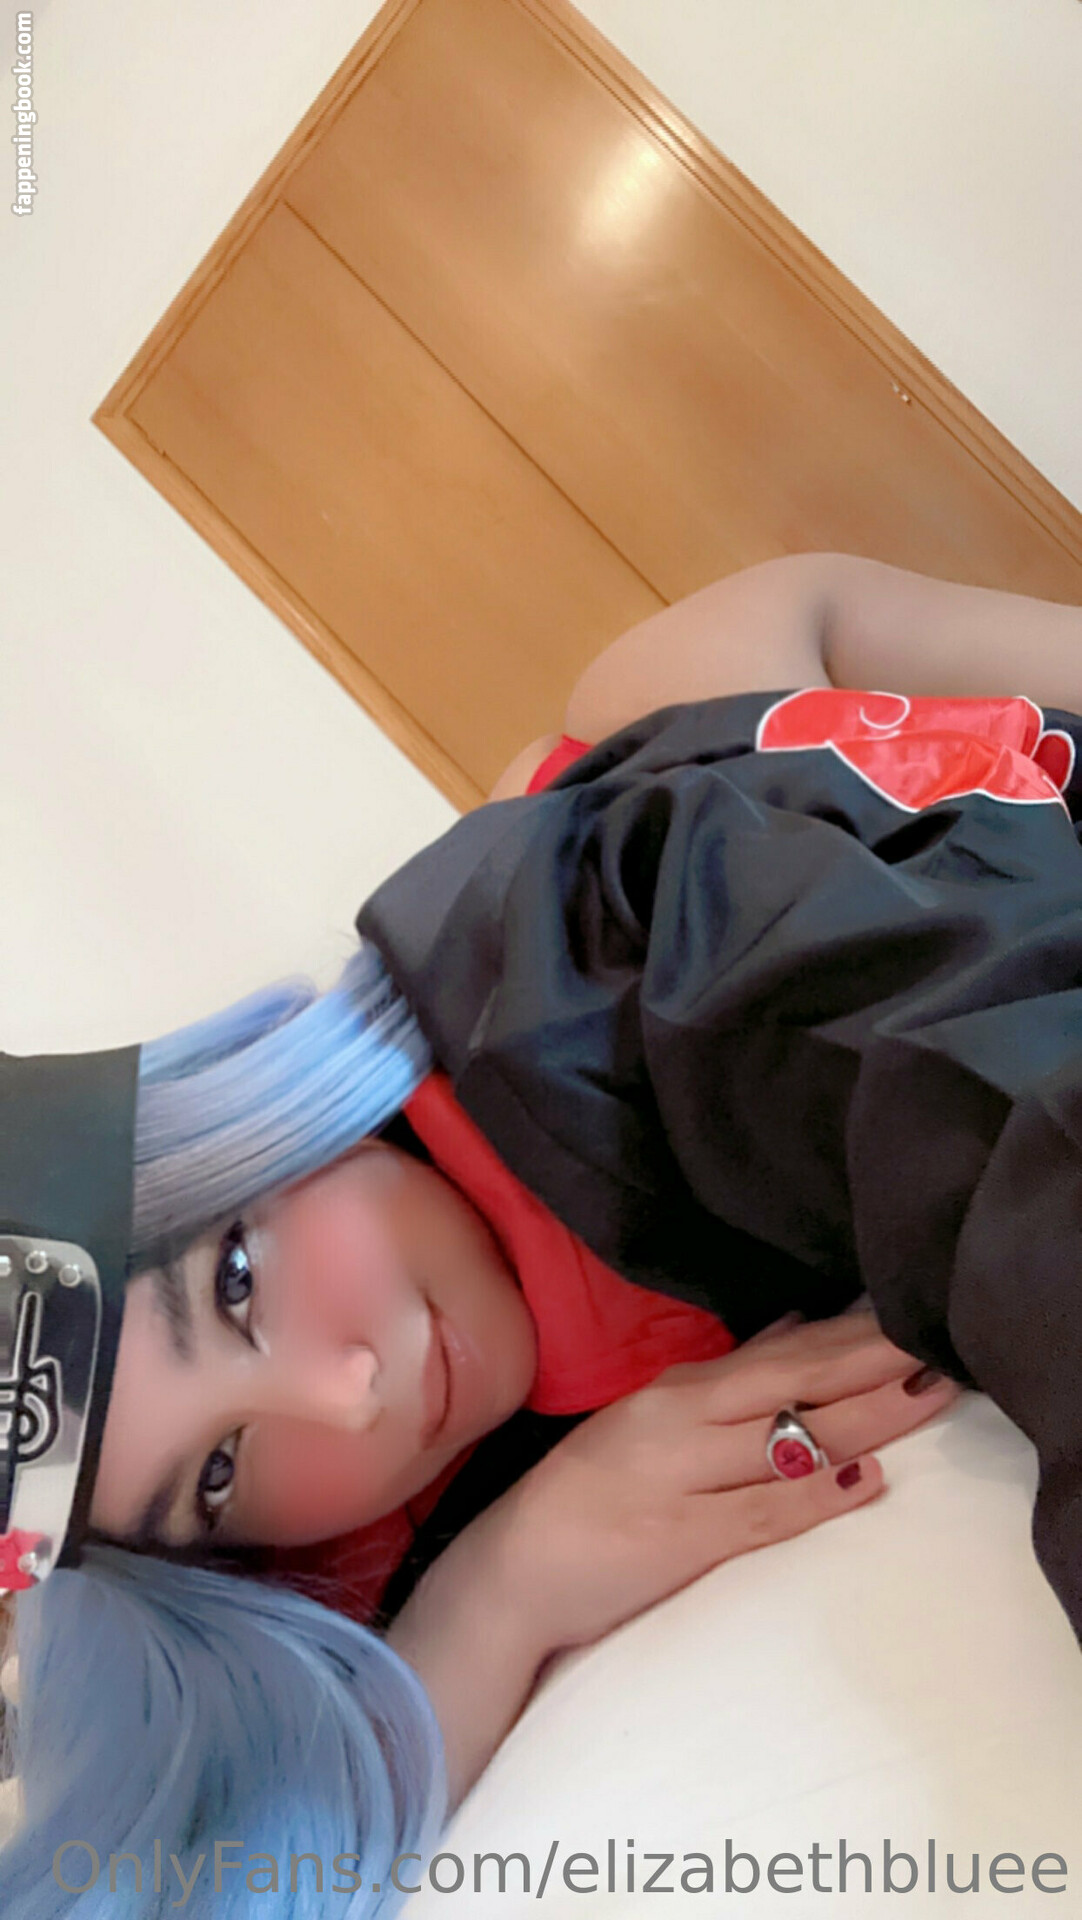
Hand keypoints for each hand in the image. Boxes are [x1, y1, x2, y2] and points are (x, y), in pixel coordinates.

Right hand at [388, 1311, 958, 1803]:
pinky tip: (865, 1480)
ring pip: (786, 1440)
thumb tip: (796, 1330)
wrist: (511, 1570)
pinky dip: (816, 1494)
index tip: (911, 1319)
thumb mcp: (654, 1421)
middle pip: (791, 1384)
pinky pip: (761, 1512)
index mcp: (676, 1391)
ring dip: (864, 1419)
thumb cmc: (591, 1494)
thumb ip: (727, 1380)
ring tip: (924, 1398)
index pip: (779, 1354)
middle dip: (870, 1366)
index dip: (851, 1338)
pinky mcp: (678, 1538)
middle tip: (937, 1348)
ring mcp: (679, 1477)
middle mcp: (678, 1421)